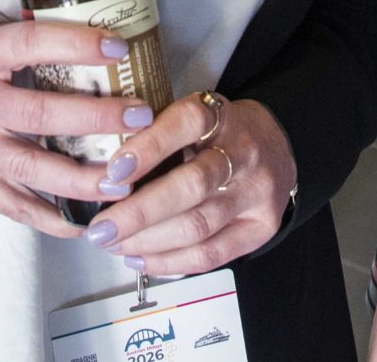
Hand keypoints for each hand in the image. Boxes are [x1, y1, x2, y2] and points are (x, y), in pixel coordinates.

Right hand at [0, 20, 154, 238]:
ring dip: (81, 178)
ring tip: (124, 181)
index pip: (30, 46)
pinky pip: (11, 205)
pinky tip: (83, 222)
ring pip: (29, 168)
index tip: (118, 47)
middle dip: (95, 118)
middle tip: (140, 117)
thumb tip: (94, 27)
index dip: (75, 45)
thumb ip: (27, 40)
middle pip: (38, 114)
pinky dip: (48, 217)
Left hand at [88, 91, 296, 277]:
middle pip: (192, 185)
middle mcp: (245, 152)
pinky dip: (170, 261)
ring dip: (148, 241)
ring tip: (113, 244)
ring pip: (198, 225)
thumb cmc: (217, 133)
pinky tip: (140, 258)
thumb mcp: (192, 116)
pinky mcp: (261, 227)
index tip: (113, 171)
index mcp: (223, 115)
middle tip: (100, 228)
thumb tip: (100, 173)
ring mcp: (256, 193)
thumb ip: (157, 134)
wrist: (276, 148)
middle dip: (139, 212)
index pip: (188, 123)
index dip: (149, 146)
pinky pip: (211, 254)